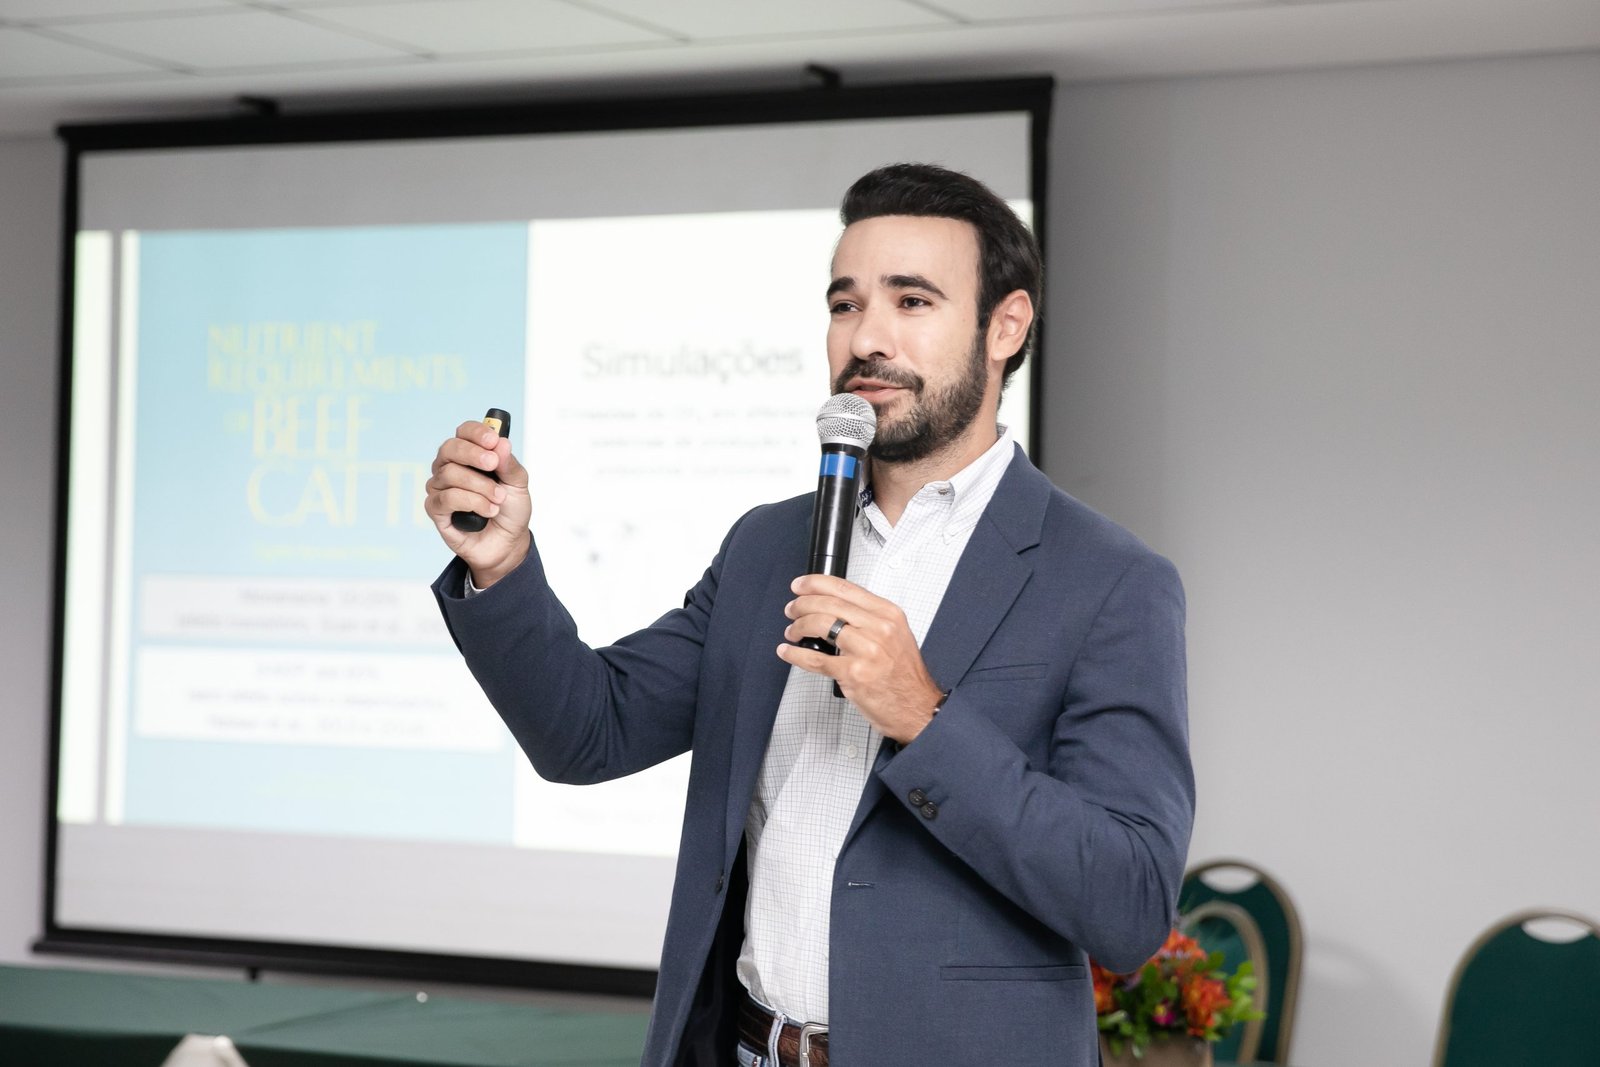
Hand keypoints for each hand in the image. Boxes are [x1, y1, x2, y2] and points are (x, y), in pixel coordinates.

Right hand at [423, 419, 531, 587]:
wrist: (507, 543)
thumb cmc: (509, 510)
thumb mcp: (518, 484)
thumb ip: (509, 464)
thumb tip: (502, 442)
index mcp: (469, 454)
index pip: (464, 432)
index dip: (476, 432)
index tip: (493, 440)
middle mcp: (449, 466)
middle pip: (450, 448)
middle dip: (474, 455)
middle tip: (493, 465)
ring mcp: (440, 487)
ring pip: (450, 474)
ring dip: (480, 487)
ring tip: (498, 500)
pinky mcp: (435, 509)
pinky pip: (446, 498)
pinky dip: (471, 503)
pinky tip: (488, 511)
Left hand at [776, 574, 944, 744]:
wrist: (918, 707)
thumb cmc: (905, 676)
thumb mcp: (897, 635)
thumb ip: (870, 619)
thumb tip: (834, 607)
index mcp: (888, 615)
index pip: (846, 589)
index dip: (816, 583)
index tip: (800, 585)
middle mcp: (879, 629)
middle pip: (830, 604)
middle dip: (803, 604)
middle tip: (791, 609)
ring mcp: (867, 651)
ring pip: (821, 625)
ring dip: (798, 626)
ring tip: (792, 631)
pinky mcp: (854, 674)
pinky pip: (816, 660)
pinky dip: (796, 654)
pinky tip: (788, 651)